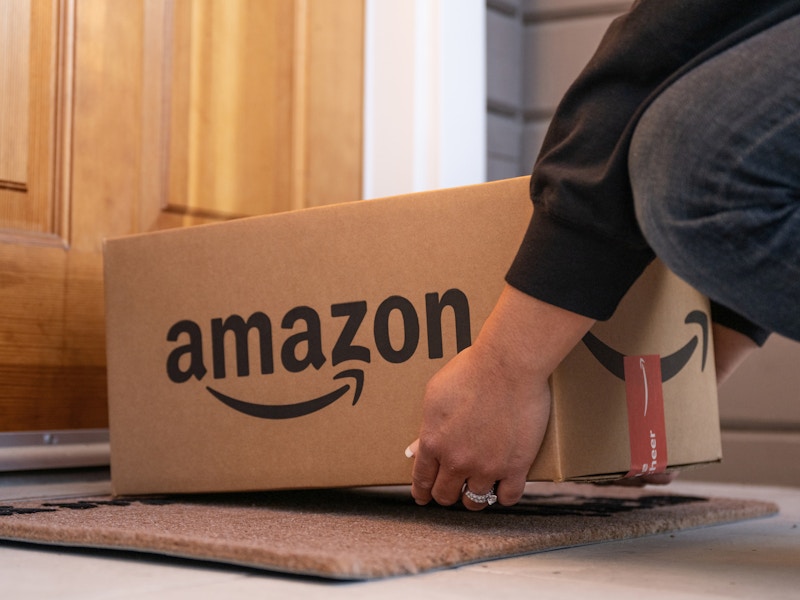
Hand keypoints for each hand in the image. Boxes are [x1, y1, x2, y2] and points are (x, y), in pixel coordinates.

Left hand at [408, 343, 551, 509]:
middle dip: (446, 494)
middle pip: (446, 495)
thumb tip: (414, 450)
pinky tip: (502, 488)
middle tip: (451, 490)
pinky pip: (508, 497)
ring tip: (478, 489)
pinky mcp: (516, 466)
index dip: (421, 492)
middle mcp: (457, 460)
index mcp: (434, 443)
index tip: (423, 497)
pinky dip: (504, 495)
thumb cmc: (470, 371)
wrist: (508, 365)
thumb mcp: (435, 396)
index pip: (422, 479)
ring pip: (476, 501)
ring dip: (475, 497)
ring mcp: (487, 466)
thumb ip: (426, 428)